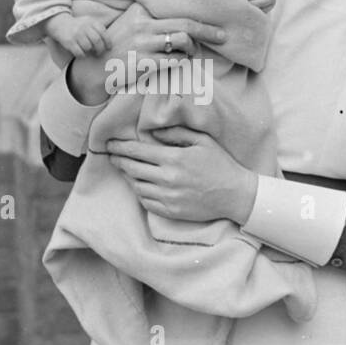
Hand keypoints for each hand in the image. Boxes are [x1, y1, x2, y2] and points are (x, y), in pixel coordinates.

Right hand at [46, 14, 108, 56]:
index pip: (103, 32)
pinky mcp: (69, 41)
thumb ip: (98, 29)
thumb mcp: (89, 22)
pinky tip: (82, 54)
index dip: (107, 42)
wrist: (60, 24)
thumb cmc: (78, 26)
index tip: (109, 48)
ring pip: (88, 47)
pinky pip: (79, 52)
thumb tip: (109, 44)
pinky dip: (82, 55)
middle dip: (100, 49)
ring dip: (90, 52)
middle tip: (99, 53)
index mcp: (91, 21)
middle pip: (97, 41)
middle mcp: (84, 27)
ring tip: (89, 51)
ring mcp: (76, 34)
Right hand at [66, 9, 227, 104]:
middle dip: (208, 30)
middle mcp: (142, 24)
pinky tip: (180, 64)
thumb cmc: (114, 49)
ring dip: (192, 49)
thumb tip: (181, 26)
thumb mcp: (128, 25)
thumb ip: (149, 21)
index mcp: (139, 12)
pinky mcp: (144, 62)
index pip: (174, 11)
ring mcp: (143, 43)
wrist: (92, 70)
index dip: (194, 20)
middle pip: (185, 24)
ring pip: (183, 41)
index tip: (208, 25)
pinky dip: (183, 62)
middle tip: (223, 36)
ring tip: (191, 54)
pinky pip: (175, 60)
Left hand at [107, 125, 257, 223]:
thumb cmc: (220, 164)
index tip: (109, 144)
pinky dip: (140, 192)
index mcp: (174, 158)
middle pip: (132, 168)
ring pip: (136, 186)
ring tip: (128, 169)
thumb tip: (153, 132)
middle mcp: (168, 179)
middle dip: (119, 160)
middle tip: (112, 155)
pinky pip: (146, 202)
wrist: (236, 195)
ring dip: (129, 177)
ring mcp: (168, 197)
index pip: (137, 151)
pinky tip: (141, 185)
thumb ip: (176, 133)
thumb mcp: (202, 141)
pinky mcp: (171, 212)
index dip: (120, 147)